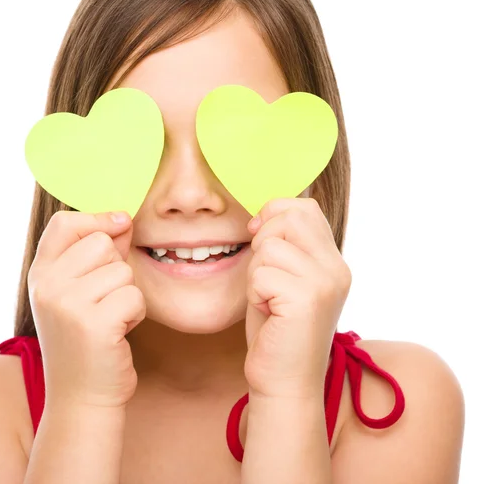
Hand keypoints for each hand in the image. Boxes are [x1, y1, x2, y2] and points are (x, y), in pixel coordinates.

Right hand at [27, 210, 146, 408]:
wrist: (81, 396)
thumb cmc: (86, 339)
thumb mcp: (79, 292)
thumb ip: (99, 254)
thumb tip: (124, 219)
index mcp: (40, 274)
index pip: (65, 223)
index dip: (96, 220)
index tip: (119, 226)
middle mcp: (47, 286)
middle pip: (102, 242)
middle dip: (116, 268)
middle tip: (104, 300)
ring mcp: (67, 305)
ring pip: (123, 271)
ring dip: (127, 295)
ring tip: (110, 319)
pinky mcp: (94, 324)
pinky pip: (134, 296)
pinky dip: (135, 314)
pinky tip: (119, 333)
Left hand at [243, 197, 351, 398]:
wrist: (284, 381)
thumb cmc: (276, 330)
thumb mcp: (284, 279)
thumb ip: (285, 246)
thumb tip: (264, 211)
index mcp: (332, 261)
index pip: (305, 207)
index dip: (274, 213)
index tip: (259, 237)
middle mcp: (336, 268)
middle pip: (290, 216)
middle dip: (263, 240)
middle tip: (264, 276)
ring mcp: (325, 282)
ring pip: (270, 245)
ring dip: (256, 273)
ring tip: (268, 299)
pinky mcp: (308, 298)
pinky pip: (262, 273)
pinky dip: (254, 292)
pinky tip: (268, 313)